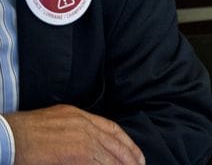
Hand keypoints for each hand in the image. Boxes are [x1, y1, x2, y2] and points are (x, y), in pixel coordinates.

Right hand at [5, 104, 144, 164]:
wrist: (9, 136)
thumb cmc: (23, 133)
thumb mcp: (54, 121)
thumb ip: (73, 130)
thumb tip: (85, 145)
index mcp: (79, 115)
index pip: (112, 128)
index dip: (127, 143)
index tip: (136, 154)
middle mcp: (84, 125)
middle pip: (116, 143)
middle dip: (130, 157)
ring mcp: (82, 140)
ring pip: (110, 157)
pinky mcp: (78, 155)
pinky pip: (99, 164)